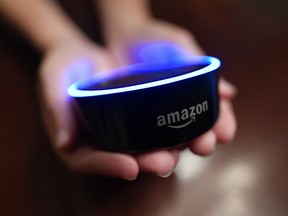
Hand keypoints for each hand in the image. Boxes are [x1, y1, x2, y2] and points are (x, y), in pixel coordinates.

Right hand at [39, 38, 179, 179]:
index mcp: (75, 139)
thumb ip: (57, 107)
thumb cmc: (64, 64)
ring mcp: (118, 130)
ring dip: (162, 152)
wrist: (84, 52)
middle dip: (144, 162)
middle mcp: (99, 140)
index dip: (109, 166)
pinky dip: (168, 131)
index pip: (89, 160)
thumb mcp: (53, 77)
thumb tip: (65, 144)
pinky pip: (151, 128)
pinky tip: (186, 130)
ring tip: (181, 151)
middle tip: (165, 163)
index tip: (131, 168)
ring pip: (141, 148)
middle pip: (121, 159)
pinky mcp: (134, 116)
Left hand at [105, 20, 236, 154]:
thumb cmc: (157, 41)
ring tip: (174, 159)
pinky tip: (145, 155)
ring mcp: (156, 119)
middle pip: (194, 134)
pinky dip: (144, 149)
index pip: (215, 115)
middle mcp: (179, 113)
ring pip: (169, 143)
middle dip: (201, 142)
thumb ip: (201, 66)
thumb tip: (230, 93)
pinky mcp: (133, 122)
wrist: (124, 37)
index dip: (222, 125)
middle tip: (203, 146)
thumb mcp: (181, 47)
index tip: (225, 133)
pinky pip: (140, 139)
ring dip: (172, 154)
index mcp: (196, 97)